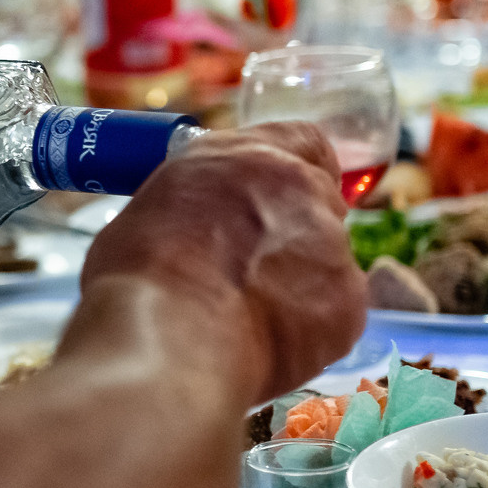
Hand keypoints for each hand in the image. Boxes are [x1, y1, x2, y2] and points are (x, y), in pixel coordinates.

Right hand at [78, 122, 363, 406]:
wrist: (168, 341)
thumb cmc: (138, 279)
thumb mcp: (153, 209)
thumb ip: (198, 206)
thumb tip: (198, 232)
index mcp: (248, 157)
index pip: (303, 143)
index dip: (294, 174)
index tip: (277, 201)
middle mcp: (300, 190)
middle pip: (318, 205)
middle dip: (294, 236)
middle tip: (252, 272)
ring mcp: (331, 247)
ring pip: (326, 263)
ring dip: (299, 285)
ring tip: (245, 321)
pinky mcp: (348, 303)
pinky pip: (334, 314)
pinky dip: (308, 330)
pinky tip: (265, 345)